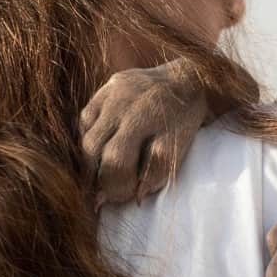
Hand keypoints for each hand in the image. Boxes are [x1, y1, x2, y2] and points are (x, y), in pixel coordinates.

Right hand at [79, 60, 207, 208]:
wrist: (190, 78)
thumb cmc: (185, 118)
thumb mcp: (179, 146)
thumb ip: (157, 171)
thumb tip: (135, 197)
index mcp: (144, 118)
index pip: (115, 159)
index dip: (115, 184)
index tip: (123, 195)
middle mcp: (123, 101)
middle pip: (92, 147)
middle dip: (95, 175)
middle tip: (102, 192)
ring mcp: (113, 90)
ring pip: (86, 131)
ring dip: (89, 157)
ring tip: (99, 172)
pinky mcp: (109, 84)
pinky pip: (87, 116)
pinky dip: (89, 135)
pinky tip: (100, 147)